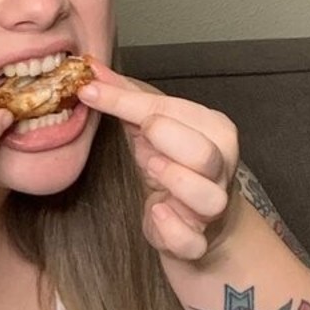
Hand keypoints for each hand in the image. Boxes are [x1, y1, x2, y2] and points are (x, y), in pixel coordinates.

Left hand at [80, 61, 238, 260]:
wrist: (196, 219)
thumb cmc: (172, 164)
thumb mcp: (151, 127)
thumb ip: (124, 97)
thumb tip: (89, 66)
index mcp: (214, 131)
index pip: (174, 111)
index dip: (127, 102)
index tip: (89, 91)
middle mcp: (221, 169)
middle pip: (206, 154)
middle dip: (170, 141)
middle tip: (142, 138)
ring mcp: (212, 209)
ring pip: (209, 199)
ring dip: (178, 183)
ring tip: (151, 170)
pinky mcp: (197, 243)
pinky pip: (192, 241)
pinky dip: (173, 229)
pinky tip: (155, 212)